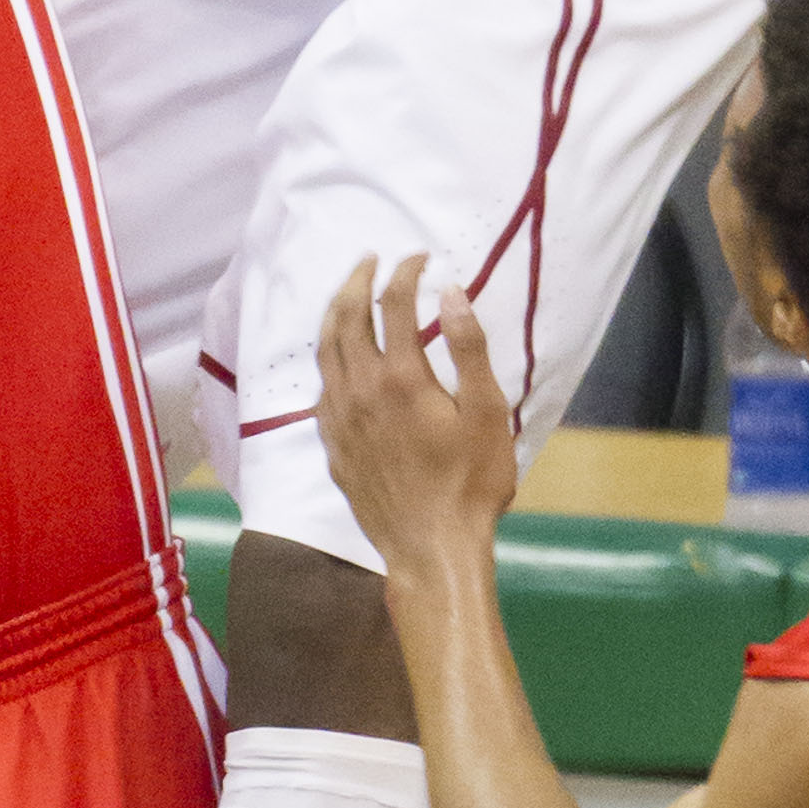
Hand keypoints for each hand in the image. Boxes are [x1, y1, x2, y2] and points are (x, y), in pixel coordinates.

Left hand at [316, 251, 519, 575]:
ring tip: (346, 294)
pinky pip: (320, 389)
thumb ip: (469, 348)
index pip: (394, 306)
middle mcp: (360, 392)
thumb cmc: (472, 484)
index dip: (405, 273)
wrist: (431, 550)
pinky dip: (328, 359)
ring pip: (325, 352)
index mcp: (401, 379)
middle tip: (370, 259)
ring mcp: (340, 421)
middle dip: (358, 281)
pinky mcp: (333, 447)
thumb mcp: (488, 413)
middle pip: (347, 320)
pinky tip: (337, 359)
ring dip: (334, 314)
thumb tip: (451, 291)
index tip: (419, 258)